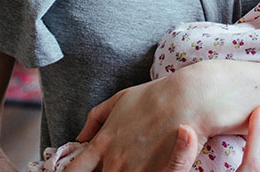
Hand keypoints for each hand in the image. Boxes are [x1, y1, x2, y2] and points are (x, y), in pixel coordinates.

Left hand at [64, 68, 208, 171]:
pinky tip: (144, 165)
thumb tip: (80, 138)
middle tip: (113, 160)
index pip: (74, 170)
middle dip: (103, 170)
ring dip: (124, 170)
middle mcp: (114, 161)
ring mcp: (134, 171)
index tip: (71, 171)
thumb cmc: (155, 95)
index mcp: (102, 144)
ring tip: (134, 159)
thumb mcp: (119, 100)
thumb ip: (95, 119)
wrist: (189, 97)